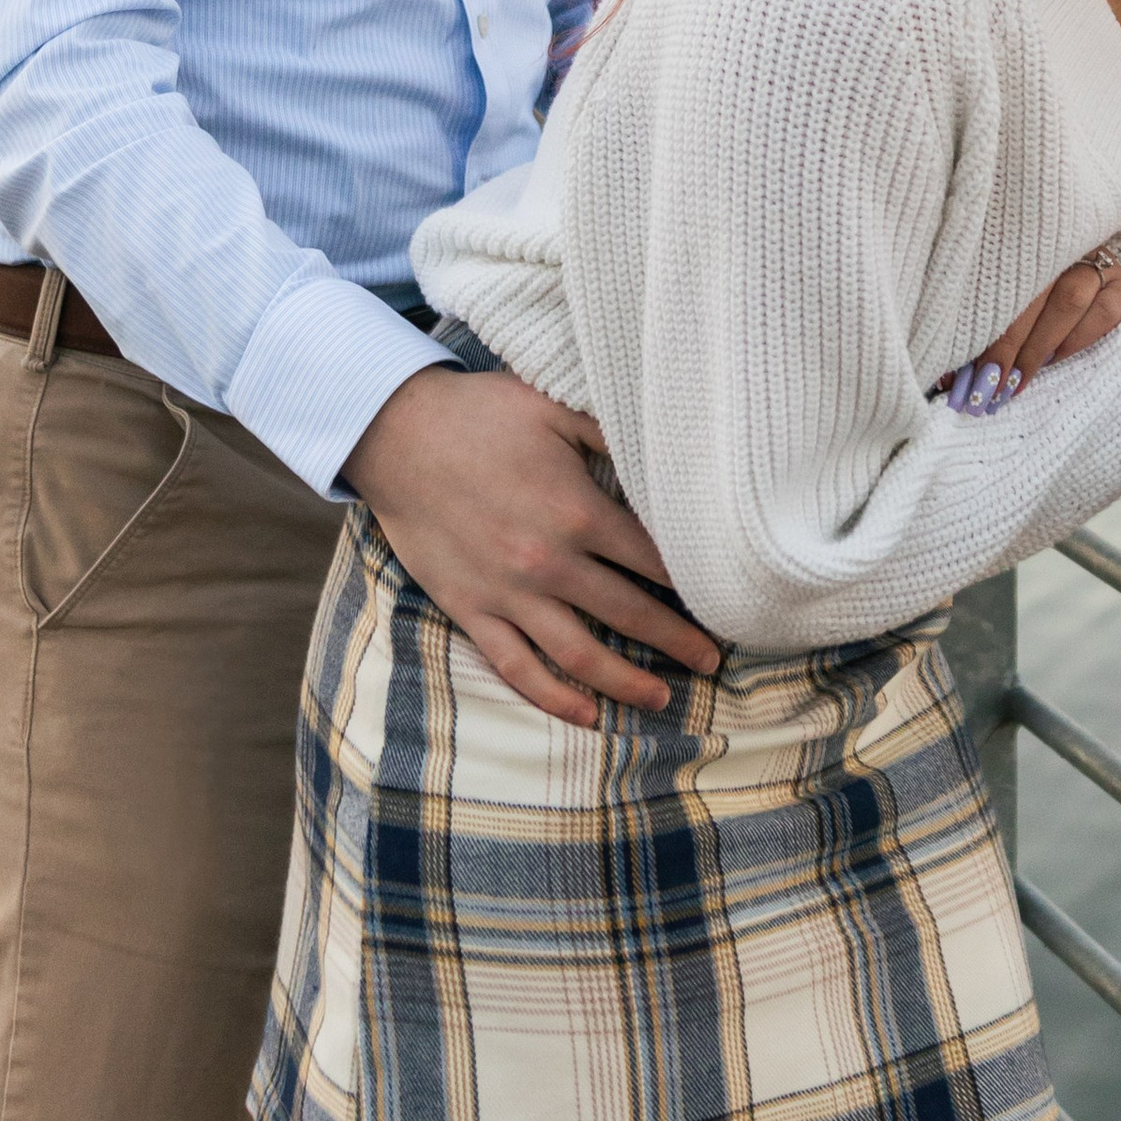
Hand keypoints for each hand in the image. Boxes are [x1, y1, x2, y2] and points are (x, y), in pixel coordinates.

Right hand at [342, 366, 717, 727]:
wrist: (395, 433)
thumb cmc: (478, 414)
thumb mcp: (553, 406)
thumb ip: (611, 432)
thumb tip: (663, 448)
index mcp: (577, 512)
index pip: (655, 561)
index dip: (695, 583)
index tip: (726, 598)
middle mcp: (548, 563)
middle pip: (630, 615)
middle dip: (678, 641)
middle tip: (712, 661)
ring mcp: (507, 593)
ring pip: (579, 654)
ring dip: (625, 682)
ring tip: (662, 699)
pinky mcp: (470, 609)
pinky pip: (515, 665)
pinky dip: (552, 696)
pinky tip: (585, 714)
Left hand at [939, 247, 1120, 416]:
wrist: (1084, 264)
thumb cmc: (1026, 292)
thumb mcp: (1001, 301)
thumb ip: (980, 327)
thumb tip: (948, 378)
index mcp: (1023, 240)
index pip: (999, 282)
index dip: (980, 327)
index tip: (960, 372)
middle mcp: (1062, 243)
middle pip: (1033, 291)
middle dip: (1006, 346)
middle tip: (987, 386)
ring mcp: (1098, 260)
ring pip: (1070, 298)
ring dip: (1039, 346)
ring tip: (1016, 382)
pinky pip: (1106, 311)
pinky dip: (1078, 338)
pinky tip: (1055, 360)